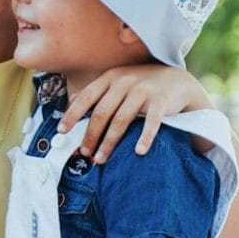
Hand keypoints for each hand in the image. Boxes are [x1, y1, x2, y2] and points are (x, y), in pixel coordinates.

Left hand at [63, 64, 210, 163]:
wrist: (177, 81)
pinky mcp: (161, 100)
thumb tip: (72, 100)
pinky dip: (145, 137)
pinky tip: (139, 152)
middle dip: (91, 135)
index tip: (61, 132)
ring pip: (121, 120)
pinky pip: (151, 122)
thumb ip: (97, 91)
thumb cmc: (141, 85)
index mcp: (111, 78)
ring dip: (109, 142)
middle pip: (102, 112)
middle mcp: (125, 82)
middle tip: (84, 153)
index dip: (73, 115)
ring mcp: (143, 90)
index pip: (87, 97)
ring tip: (100, 159)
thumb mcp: (117, 82)